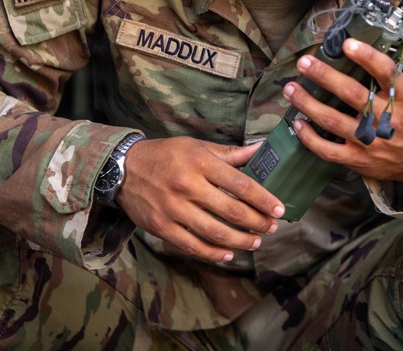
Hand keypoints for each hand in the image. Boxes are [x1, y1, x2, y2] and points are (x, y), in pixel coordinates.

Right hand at [115, 136, 283, 263]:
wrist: (123, 169)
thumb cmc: (166, 155)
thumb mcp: (197, 146)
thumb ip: (230, 153)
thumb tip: (262, 149)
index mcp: (199, 163)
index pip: (240, 184)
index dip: (263, 199)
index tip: (279, 209)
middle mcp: (187, 186)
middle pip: (231, 211)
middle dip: (257, 222)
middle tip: (272, 228)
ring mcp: (173, 209)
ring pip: (214, 232)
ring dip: (240, 241)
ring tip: (256, 242)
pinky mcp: (161, 227)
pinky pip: (192, 246)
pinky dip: (213, 253)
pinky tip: (229, 254)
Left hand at [283, 37, 402, 190]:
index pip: (386, 73)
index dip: (367, 57)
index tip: (347, 44)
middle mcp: (386, 120)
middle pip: (351, 94)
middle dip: (325, 76)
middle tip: (304, 62)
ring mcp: (370, 142)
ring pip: (333, 121)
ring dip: (308, 103)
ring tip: (290, 88)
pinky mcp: (358, 160)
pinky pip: (328, 151)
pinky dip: (309, 138)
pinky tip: (296, 123)